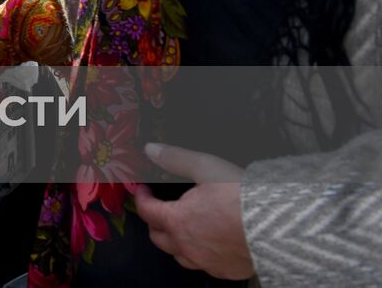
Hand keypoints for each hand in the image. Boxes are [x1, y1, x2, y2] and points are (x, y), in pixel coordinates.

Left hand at [134, 143, 253, 279]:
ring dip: (175, 242)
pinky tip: (209, 245)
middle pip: (158, 238)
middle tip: (159, 208)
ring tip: (182, 228)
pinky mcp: (227, 271)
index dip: (141, 198)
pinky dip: (200, 254)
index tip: (143, 190)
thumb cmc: (243, 196)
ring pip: (179, 256)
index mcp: (177, 221)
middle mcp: (187, 246)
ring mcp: (207, 262)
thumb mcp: (207, 168)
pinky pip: (205, 266)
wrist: (280, 227)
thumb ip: (175, 158)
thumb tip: (151, 149)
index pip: (147, 211)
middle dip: (154, 222)